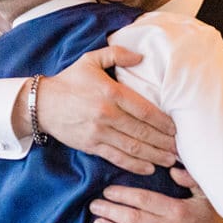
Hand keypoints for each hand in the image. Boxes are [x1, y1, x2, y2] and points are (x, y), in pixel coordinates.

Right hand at [36, 46, 176, 174]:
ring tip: (170, 160)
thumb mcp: (91, 60)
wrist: (41, 103)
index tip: (177, 128)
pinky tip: (149, 168)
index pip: (145, 110)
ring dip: (154, 155)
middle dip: (164, 141)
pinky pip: (117, 157)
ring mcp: (99, 132)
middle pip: (143, 131)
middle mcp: (107, 114)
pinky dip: (135, 164)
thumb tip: (141, 56)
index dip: (164, 121)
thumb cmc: (69, 81)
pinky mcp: (91, 145)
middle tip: (180, 148)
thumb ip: (117, 54)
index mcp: (111, 92)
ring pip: (133, 147)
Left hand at [89, 167, 222, 222]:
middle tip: (95, 206)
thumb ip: (190, 179)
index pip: (144, 199)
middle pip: (135, 218)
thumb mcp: (205, 197)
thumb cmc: (210, 222)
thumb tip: (172, 168)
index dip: (123, 195)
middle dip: (111, 211)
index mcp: (178, 210)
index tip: (108, 192)